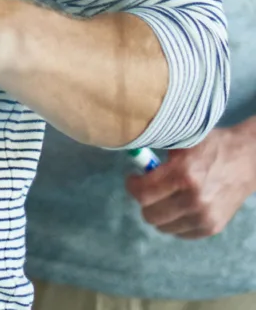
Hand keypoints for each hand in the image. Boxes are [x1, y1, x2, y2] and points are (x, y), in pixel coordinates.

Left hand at [126, 124, 255, 238]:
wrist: (246, 161)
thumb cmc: (210, 147)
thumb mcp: (181, 142)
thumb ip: (156, 153)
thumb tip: (131, 161)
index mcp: (183, 175)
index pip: (142, 193)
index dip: (132, 186)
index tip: (134, 179)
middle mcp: (194, 199)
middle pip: (150, 214)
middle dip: (144, 201)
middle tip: (148, 189)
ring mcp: (205, 217)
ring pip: (163, 227)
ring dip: (158, 212)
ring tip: (165, 198)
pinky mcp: (213, 227)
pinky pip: (180, 233)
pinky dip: (174, 222)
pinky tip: (178, 207)